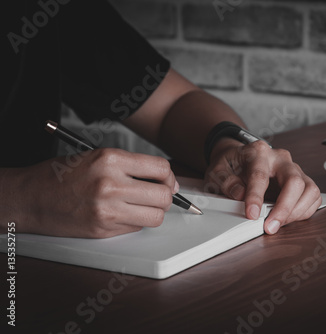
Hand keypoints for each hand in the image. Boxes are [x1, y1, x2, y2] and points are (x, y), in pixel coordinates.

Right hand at [2, 148, 177, 237]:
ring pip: (155, 216)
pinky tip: (122, 213)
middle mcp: (110, 183)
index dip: (169, 177)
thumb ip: (131, 165)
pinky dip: (136, 222)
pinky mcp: (103, 228)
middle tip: (159, 195)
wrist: (30, 197)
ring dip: (154, 212)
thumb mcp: (96, 157)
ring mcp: (107, 209)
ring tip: (142, 206)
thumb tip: (164, 178)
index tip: (167, 181)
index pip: (160, 168)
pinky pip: (136, 227)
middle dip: (166, 197)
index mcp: (109, 159)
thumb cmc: (61, 175)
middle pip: (163, 195)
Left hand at [205, 139, 321, 233]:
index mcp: (258, 152)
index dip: (256, 197)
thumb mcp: (217, 170)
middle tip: (271, 227)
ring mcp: (294, 169)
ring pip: (310, 190)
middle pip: (295, 181)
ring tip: (278, 224)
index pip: (261, 175)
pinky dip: (304, 212)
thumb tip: (240, 194)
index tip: (252, 214)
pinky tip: (288, 219)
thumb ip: (226, 181)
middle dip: (284, 208)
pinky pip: (313, 198)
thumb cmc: (231, 164)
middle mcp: (281, 159)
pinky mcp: (302, 182)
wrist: (240, 159)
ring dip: (297, 212)